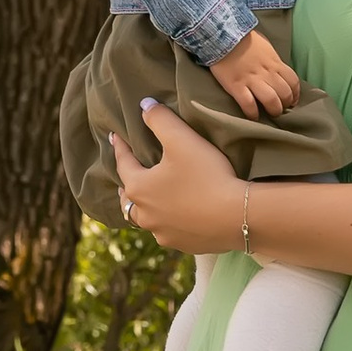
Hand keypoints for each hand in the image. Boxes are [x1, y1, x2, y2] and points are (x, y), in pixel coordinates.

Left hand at [109, 102, 247, 252]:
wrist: (237, 217)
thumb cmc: (206, 175)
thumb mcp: (182, 139)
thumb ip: (160, 120)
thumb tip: (144, 105)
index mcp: (139, 188)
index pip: (123, 163)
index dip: (120, 147)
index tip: (114, 137)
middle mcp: (145, 215)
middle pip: (127, 200)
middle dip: (126, 187)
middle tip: (125, 180)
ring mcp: (163, 233)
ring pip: (145, 220)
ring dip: (144, 209)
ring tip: (148, 202)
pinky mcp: (183, 245)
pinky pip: (167, 232)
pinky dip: (166, 223)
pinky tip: (174, 219)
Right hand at [209, 27, 303, 119]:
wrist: (222, 34)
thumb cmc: (244, 40)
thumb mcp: (265, 47)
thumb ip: (273, 60)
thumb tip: (278, 71)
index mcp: (274, 62)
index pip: (293, 81)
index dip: (295, 94)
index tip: (292, 101)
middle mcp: (266, 72)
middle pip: (284, 93)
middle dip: (285, 104)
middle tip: (280, 108)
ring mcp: (251, 79)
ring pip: (271, 100)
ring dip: (273, 110)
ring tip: (270, 113)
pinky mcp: (236, 86)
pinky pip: (248, 104)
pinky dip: (252, 113)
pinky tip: (253, 116)